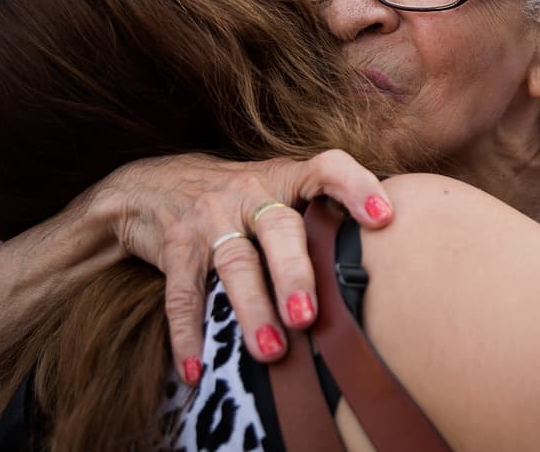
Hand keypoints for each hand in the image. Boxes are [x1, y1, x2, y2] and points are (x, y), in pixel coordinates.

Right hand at [90, 150, 393, 380]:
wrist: (152, 185)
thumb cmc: (240, 199)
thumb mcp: (279, 193)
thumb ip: (319, 219)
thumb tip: (387, 268)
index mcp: (285, 179)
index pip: (326, 168)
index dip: (356, 187)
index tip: (384, 219)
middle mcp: (249, 193)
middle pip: (279, 229)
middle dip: (295, 272)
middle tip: (309, 315)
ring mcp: (210, 218)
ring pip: (235, 263)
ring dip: (253, 308)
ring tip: (272, 351)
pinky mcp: (174, 247)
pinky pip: (181, 293)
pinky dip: (187, 334)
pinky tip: (197, 370)